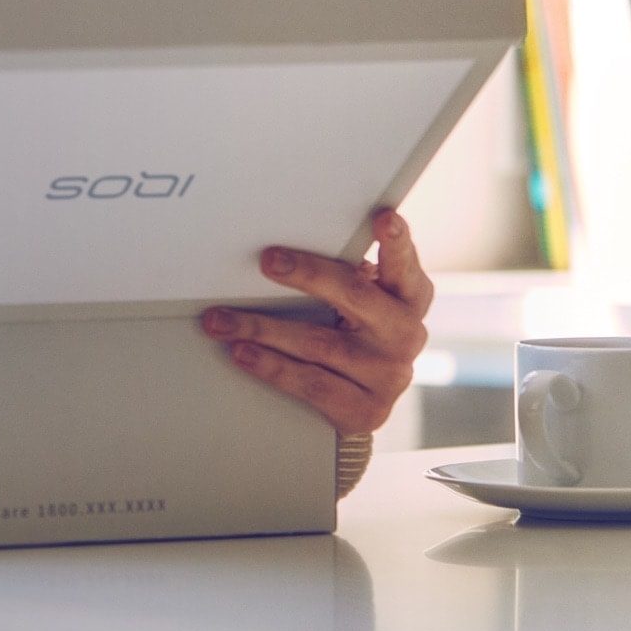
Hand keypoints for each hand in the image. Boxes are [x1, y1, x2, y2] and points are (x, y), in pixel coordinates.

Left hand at [201, 207, 432, 434]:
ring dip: (262, 328)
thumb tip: (285, 250)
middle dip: (308, 274)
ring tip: (222, 319)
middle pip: (354, 296)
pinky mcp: (367, 411)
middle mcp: (405, 334)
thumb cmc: (355, 334)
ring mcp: (389, 375)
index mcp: (408, 297)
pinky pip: (311, 384)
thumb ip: (347, 276)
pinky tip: (242, 353)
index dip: (397, 242)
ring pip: (318, 344)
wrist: (362, 404)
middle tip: (269, 260)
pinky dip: (271, 366)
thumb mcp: (362, 301)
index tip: (384, 219)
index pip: (404, 265)